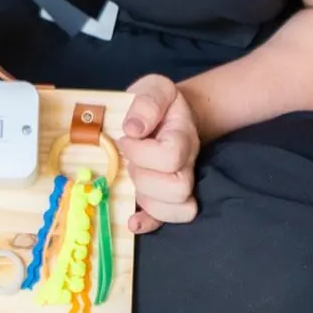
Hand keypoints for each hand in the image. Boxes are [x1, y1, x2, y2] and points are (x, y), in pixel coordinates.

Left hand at [117, 74, 199, 233]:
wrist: (172, 113)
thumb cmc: (160, 102)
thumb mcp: (154, 88)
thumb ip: (147, 102)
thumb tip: (133, 130)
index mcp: (182, 135)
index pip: (171, 155)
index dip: (142, 152)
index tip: (126, 137)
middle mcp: (187, 163)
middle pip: (178, 188)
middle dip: (144, 176)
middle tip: (130, 161)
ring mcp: (181, 182)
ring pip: (179, 208)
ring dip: (147, 198)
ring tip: (133, 178)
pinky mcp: (169, 196)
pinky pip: (168, 220)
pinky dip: (149, 224)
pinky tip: (133, 222)